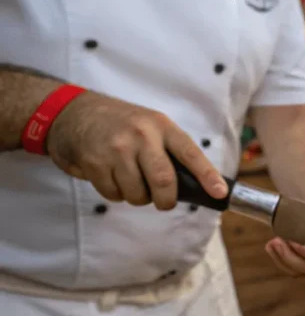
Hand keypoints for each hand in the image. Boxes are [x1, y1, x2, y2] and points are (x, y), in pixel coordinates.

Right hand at [47, 91, 226, 208]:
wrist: (73, 112)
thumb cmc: (121, 125)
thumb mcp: (151, 126)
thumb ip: (170, 151)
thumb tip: (197, 185)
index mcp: (162, 126)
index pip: (190, 153)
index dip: (207, 176)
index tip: (220, 193)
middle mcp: (141, 136)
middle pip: (164, 181)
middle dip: (166, 200)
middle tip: (164, 202)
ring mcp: (116, 149)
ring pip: (138, 193)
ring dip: (138, 197)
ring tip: (132, 182)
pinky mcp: (94, 163)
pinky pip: (114, 194)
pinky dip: (116, 194)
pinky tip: (111, 176)